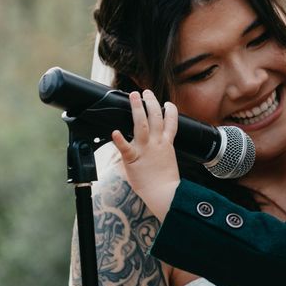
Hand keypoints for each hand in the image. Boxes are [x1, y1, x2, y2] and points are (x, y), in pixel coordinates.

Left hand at [112, 90, 179, 220]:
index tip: (168, 103)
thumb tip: (158, 151)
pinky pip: (126, 148)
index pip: (171, 124)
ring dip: (138, 109)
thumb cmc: (166, 183)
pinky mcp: (134, 159)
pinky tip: (114, 132)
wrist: (165, 193)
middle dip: (151, 103)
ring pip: (143, 125)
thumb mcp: (168, 163)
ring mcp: (146, 150)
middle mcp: (157, 143)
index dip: (171, 111)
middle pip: (156, 118)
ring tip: (134, 96)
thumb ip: (161, 153)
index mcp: (167, 145)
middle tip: (146, 92)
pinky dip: (120, 140)